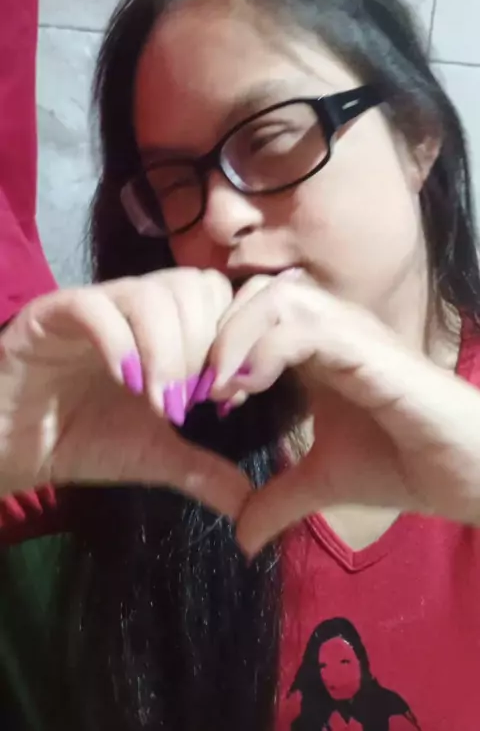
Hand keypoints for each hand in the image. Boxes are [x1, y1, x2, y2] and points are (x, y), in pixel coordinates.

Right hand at [0, 268, 249, 516]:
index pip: (215, 295)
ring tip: (160, 402)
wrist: (9, 447)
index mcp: (162, 325)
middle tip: (191, 401)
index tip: (225, 397)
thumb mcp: (151, 454)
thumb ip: (202, 470)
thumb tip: (251, 502)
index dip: (230, 341)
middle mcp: (132, 304)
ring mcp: (94, 304)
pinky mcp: (52, 313)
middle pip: (191, 286)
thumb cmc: (79, 438)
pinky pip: (95, 308)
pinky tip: (125, 384)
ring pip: (149, 293)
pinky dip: (120, 345)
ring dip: (167, 351)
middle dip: (202, 347)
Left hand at [208, 271, 479, 554]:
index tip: (194, 394)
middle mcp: (329, 329)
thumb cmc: (402, 464)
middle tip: (196, 386)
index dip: (214, 344)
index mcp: (314, 349)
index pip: (249, 313)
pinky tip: (248, 387)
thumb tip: (240, 537)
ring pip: (274, 297)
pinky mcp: (367, 347)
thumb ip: (278, 499)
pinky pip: (303, 325)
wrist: (462, 473)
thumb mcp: (323, 483)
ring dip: (234, 337)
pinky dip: (264, 349)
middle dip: (214, 333)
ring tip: (218, 387)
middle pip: (253, 292)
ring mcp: (349, 331)